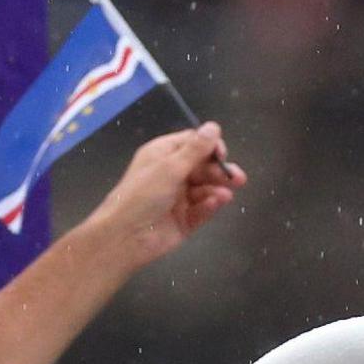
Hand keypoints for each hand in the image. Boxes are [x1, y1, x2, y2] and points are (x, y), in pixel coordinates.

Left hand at [81, 125, 246, 265]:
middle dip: (219, 171)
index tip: (222, 155)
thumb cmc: (143, 194)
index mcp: (163, 155)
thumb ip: (195, 149)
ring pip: (205, 189)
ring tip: (225, 195)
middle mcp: (171, 174)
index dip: (209, 147)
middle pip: (202, 167)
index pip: (192, 143)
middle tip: (238, 178)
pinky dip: (209, 205)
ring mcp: (178, 198)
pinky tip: (216, 203)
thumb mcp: (170, 167)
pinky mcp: (184, 220)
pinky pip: (202, 209)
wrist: (125, 236)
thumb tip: (213, 126)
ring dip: (216, 190)